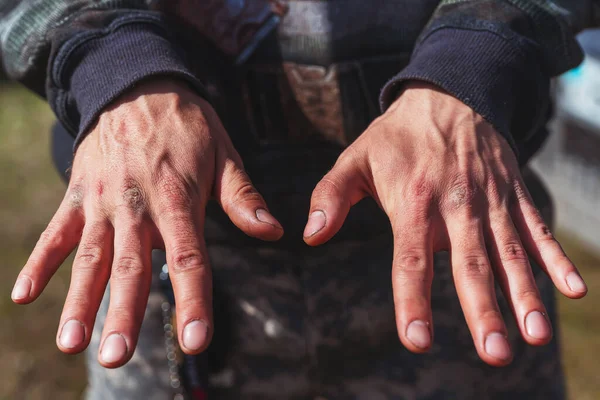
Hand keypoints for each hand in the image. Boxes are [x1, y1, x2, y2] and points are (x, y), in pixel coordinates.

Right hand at [11, 79, 282, 366]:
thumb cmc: (188, 124)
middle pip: (132, 267)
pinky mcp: (79, 194)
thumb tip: (274, 233)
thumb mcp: (224, 153)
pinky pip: (55, 232)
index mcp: (177, 198)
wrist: (137, 84)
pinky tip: (22, 296)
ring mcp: (103, 201)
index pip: (189, 259)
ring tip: (72, 345)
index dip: (193, 301)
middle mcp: (137, 205)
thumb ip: (244, 197)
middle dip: (124, 314)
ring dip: (79, 301)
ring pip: (90, 257)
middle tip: (117, 358)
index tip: (196, 341)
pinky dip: (39, 262)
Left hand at [304, 81, 586, 365]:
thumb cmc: (397, 135)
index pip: (411, 261)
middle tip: (496, 354)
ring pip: (511, 252)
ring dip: (524, 294)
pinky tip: (573, 291)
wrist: (449, 92)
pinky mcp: (513, 193)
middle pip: (470, 264)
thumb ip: (330, 195)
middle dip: (484, 311)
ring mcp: (490, 199)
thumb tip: (309, 236)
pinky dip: (556, 258)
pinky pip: (537, 228)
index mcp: (413, 202)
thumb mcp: (355, 157)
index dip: (414, 301)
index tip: (417, 341)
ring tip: (535, 334)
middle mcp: (456, 205)